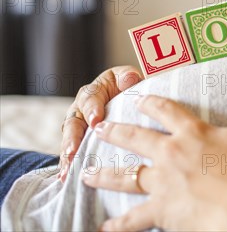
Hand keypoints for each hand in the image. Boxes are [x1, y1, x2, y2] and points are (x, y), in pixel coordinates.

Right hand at [59, 66, 142, 181]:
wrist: (128, 102)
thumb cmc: (128, 89)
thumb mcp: (127, 79)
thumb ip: (127, 77)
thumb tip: (130, 78)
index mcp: (93, 92)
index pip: (90, 99)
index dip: (92, 109)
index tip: (96, 121)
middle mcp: (81, 110)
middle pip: (73, 123)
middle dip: (73, 138)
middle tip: (73, 151)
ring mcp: (79, 127)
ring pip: (70, 141)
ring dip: (68, 156)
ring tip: (67, 170)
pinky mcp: (80, 143)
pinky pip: (72, 154)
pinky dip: (69, 166)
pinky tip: (65, 179)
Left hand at [82, 91, 226, 231]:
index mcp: (194, 133)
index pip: (167, 111)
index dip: (152, 103)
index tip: (139, 99)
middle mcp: (172, 154)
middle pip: (136, 139)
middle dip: (116, 131)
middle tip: (99, 128)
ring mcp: (163, 183)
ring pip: (126, 176)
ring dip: (105, 175)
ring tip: (86, 174)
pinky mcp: (162, 211)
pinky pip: (134, 219)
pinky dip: (118, 226)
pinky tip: (105, 228)